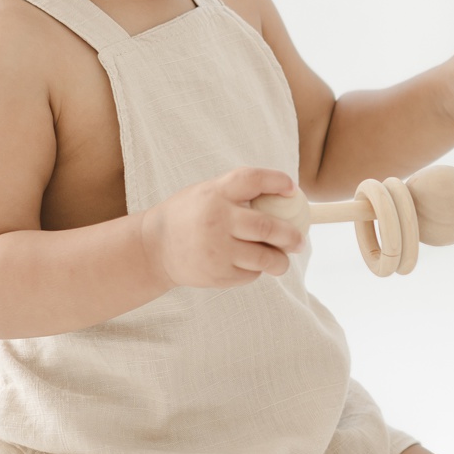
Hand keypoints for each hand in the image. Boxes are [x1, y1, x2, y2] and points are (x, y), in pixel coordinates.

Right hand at [140, 168, 304, 288]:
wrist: (153, 248)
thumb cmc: (189, 215)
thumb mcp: (206, 193)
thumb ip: (238, 192)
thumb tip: (286, 196)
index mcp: (215, 194)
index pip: (251, 179)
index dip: (276, 181)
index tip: (293, 189)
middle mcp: (217, 219)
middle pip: (267, 226)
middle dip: (290, 235)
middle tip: (300, 240)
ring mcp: (217, 249)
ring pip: (264, 258)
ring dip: (280, 261)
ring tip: (284, 260)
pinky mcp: (217, 274)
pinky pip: (249, 274)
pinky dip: (255, 271)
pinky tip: (249, 266)